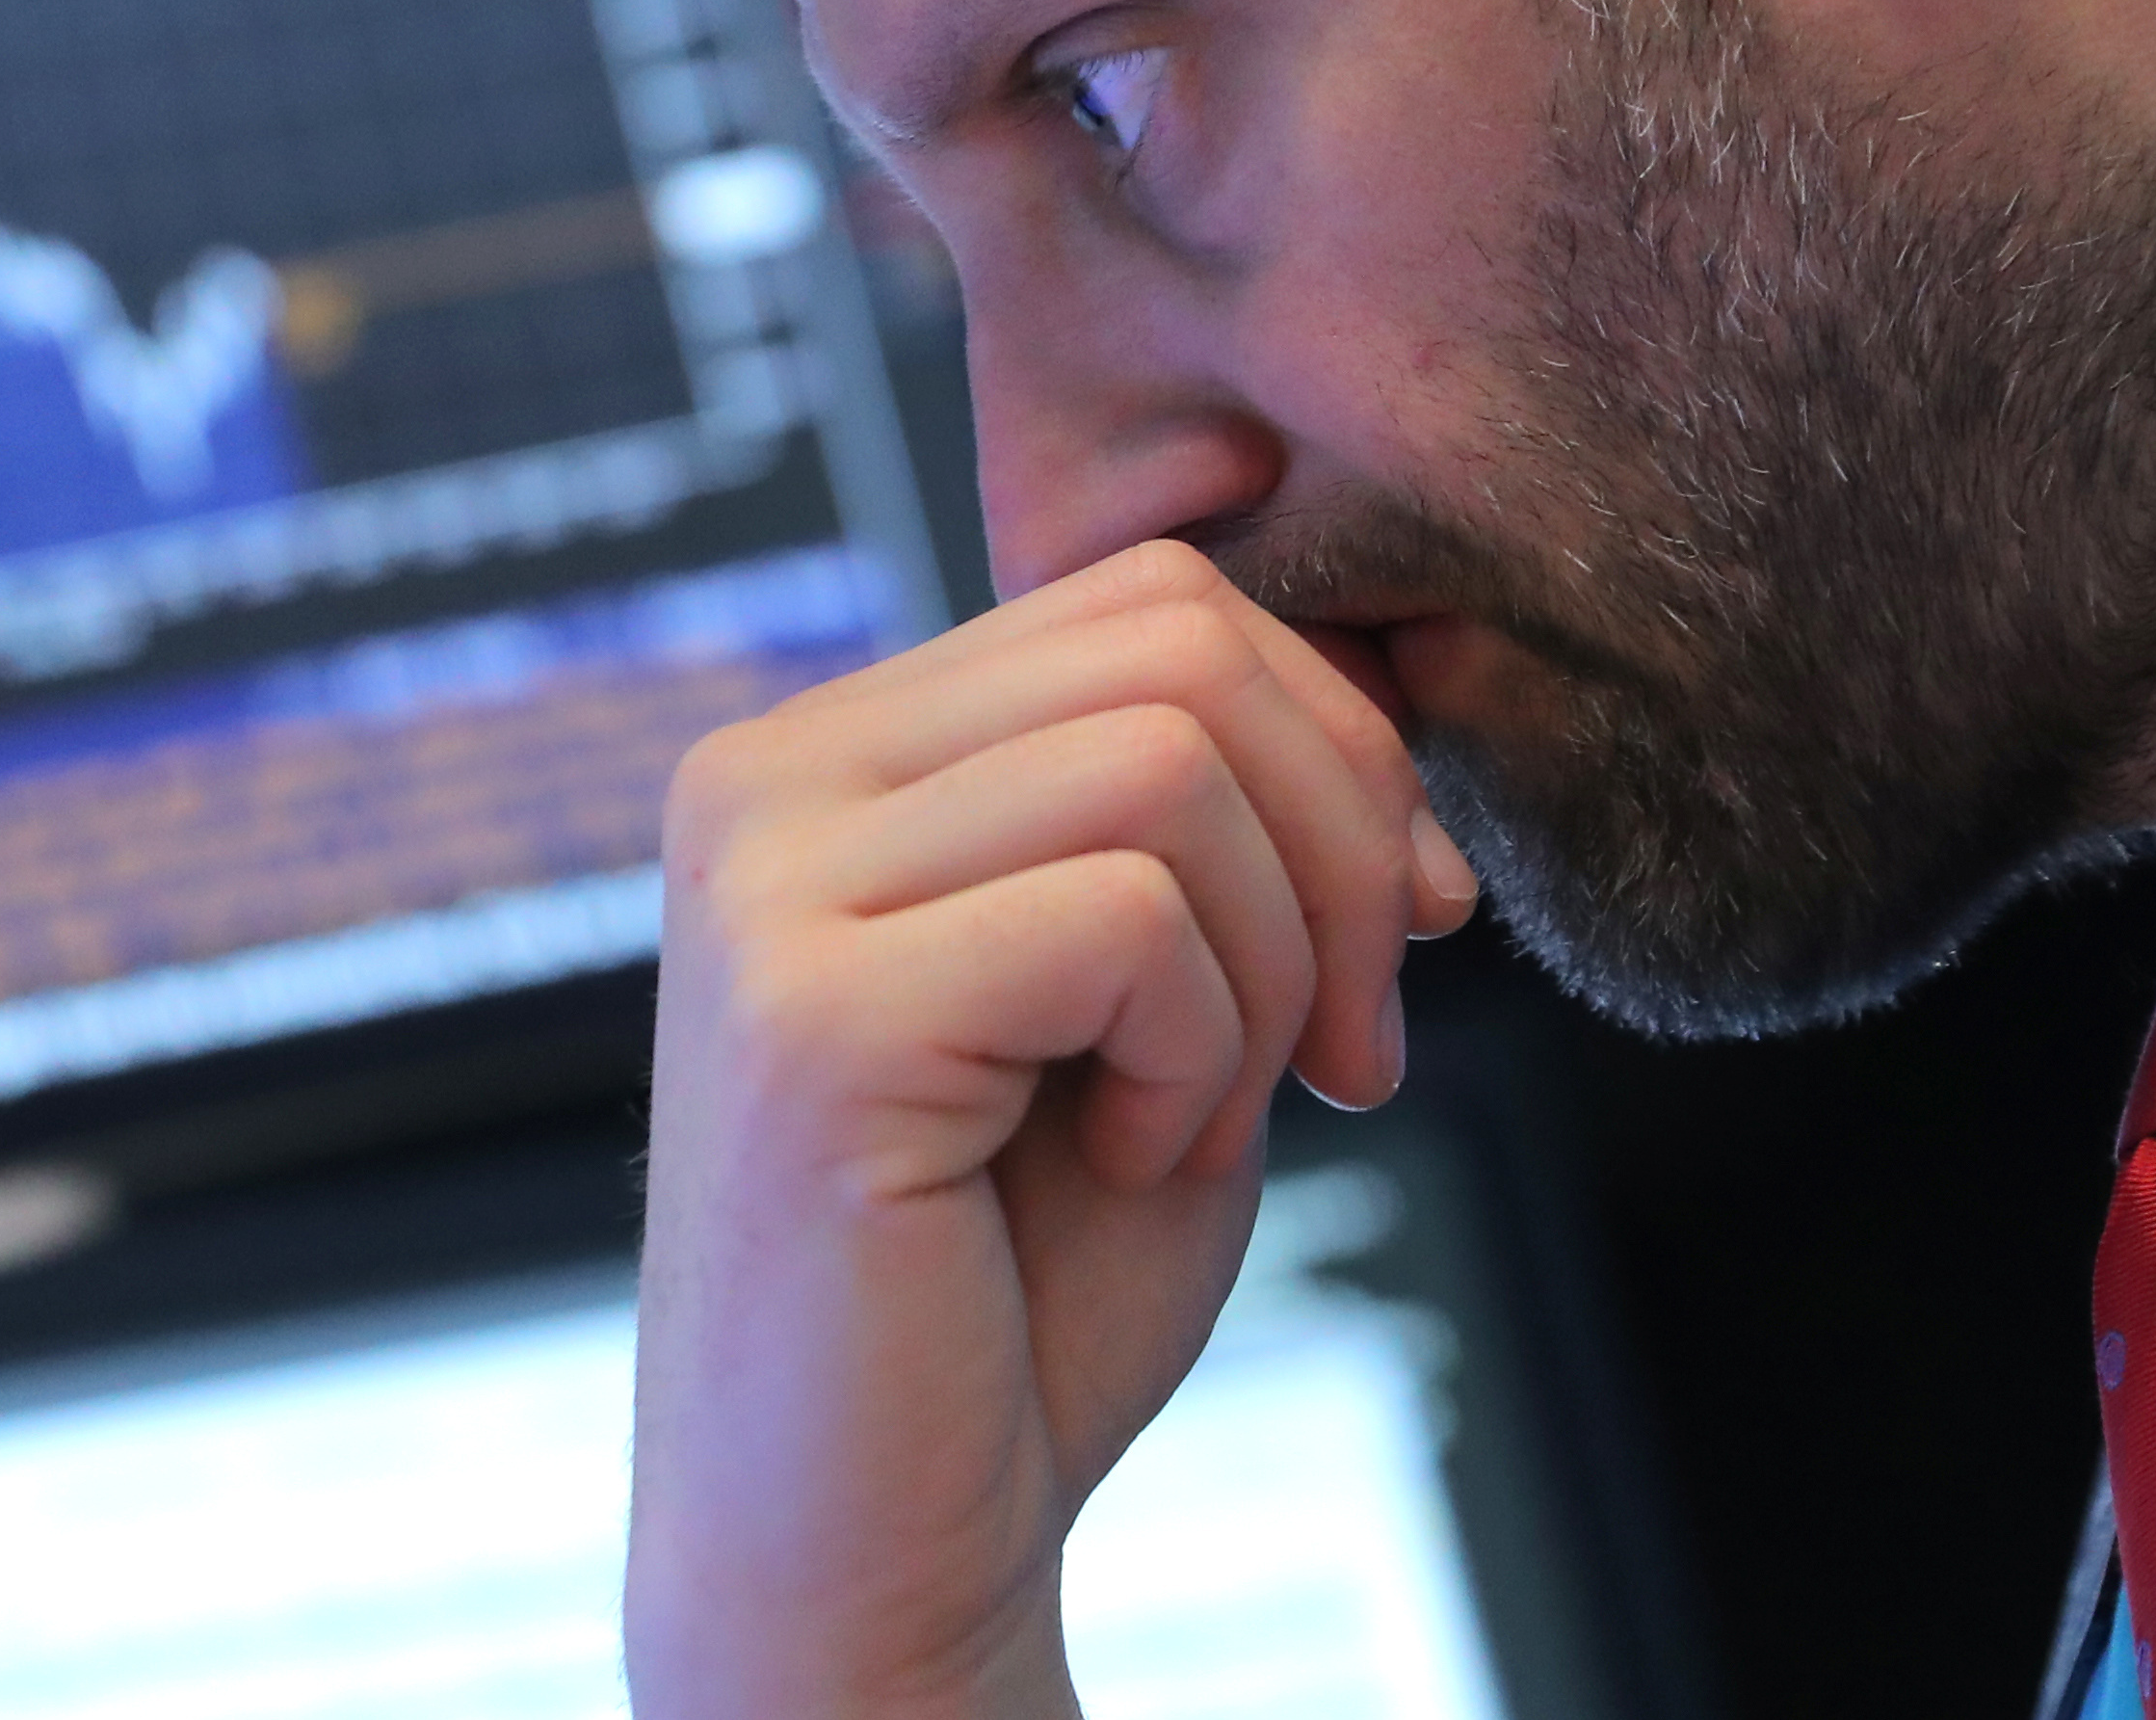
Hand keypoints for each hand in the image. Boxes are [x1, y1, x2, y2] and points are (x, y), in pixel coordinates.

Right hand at [626, 538, 1481, 1719]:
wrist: (877, 1557)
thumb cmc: (1014, 1301)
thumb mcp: (1156, 1002)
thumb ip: (1224, 828)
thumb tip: (1397, 688)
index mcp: (826, 758)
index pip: (1154, 599)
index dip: (1334, 749)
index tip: (1387, 948)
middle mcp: (759, 785)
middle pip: (1177, 641)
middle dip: (1343, 842)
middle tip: (1345, 1051)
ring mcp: (762, 890)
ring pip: (1169, 758)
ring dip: (1270, 963)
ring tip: (1194, 1117)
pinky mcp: (809, 1016)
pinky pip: (1129, 913)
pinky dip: (1202, 1053)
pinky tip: (1128, 1159)